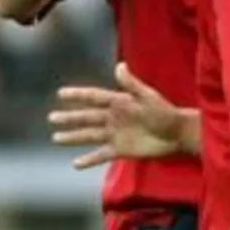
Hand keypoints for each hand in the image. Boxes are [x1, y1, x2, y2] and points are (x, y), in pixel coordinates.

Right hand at [48, 63, 187, 168]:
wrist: (177, 133)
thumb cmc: (165, 112)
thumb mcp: (147, 96)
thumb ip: (131, 84)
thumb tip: (119, 65)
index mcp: (120, 102)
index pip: (94, 97)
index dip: (78, 95)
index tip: (60, 93)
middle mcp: (114, 118)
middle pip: (87, 117)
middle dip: (70, 117)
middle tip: (51, 118)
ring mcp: (116, 134)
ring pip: (89, 135)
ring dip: (73, 137)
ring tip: (56, 137)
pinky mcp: (121, 150)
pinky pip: (100, 155)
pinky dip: (88, 160)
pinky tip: (75, 164)